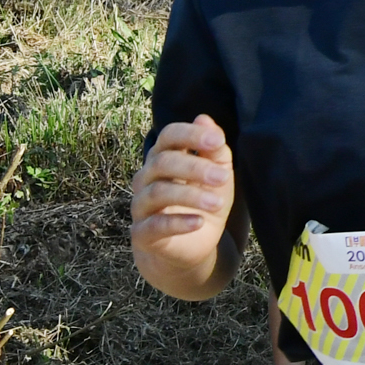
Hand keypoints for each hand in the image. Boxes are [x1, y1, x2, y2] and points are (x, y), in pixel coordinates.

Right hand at [131, 115, 234, 276]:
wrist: (192, 246)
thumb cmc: (204, 203)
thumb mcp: (218, 176)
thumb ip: (214, 151)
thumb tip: (204, 118)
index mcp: (165, 158)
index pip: (168, 136)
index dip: (190, 134)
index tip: (216, 140)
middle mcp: (147, 178)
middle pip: (162, 163)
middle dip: (194, 167)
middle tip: (222, 177)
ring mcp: (141, 206)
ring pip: (158, 192)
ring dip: (190, 195)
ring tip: (218, 203)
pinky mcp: (141, 234)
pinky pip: (154, 225)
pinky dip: (177, 223)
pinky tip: (199, 222)